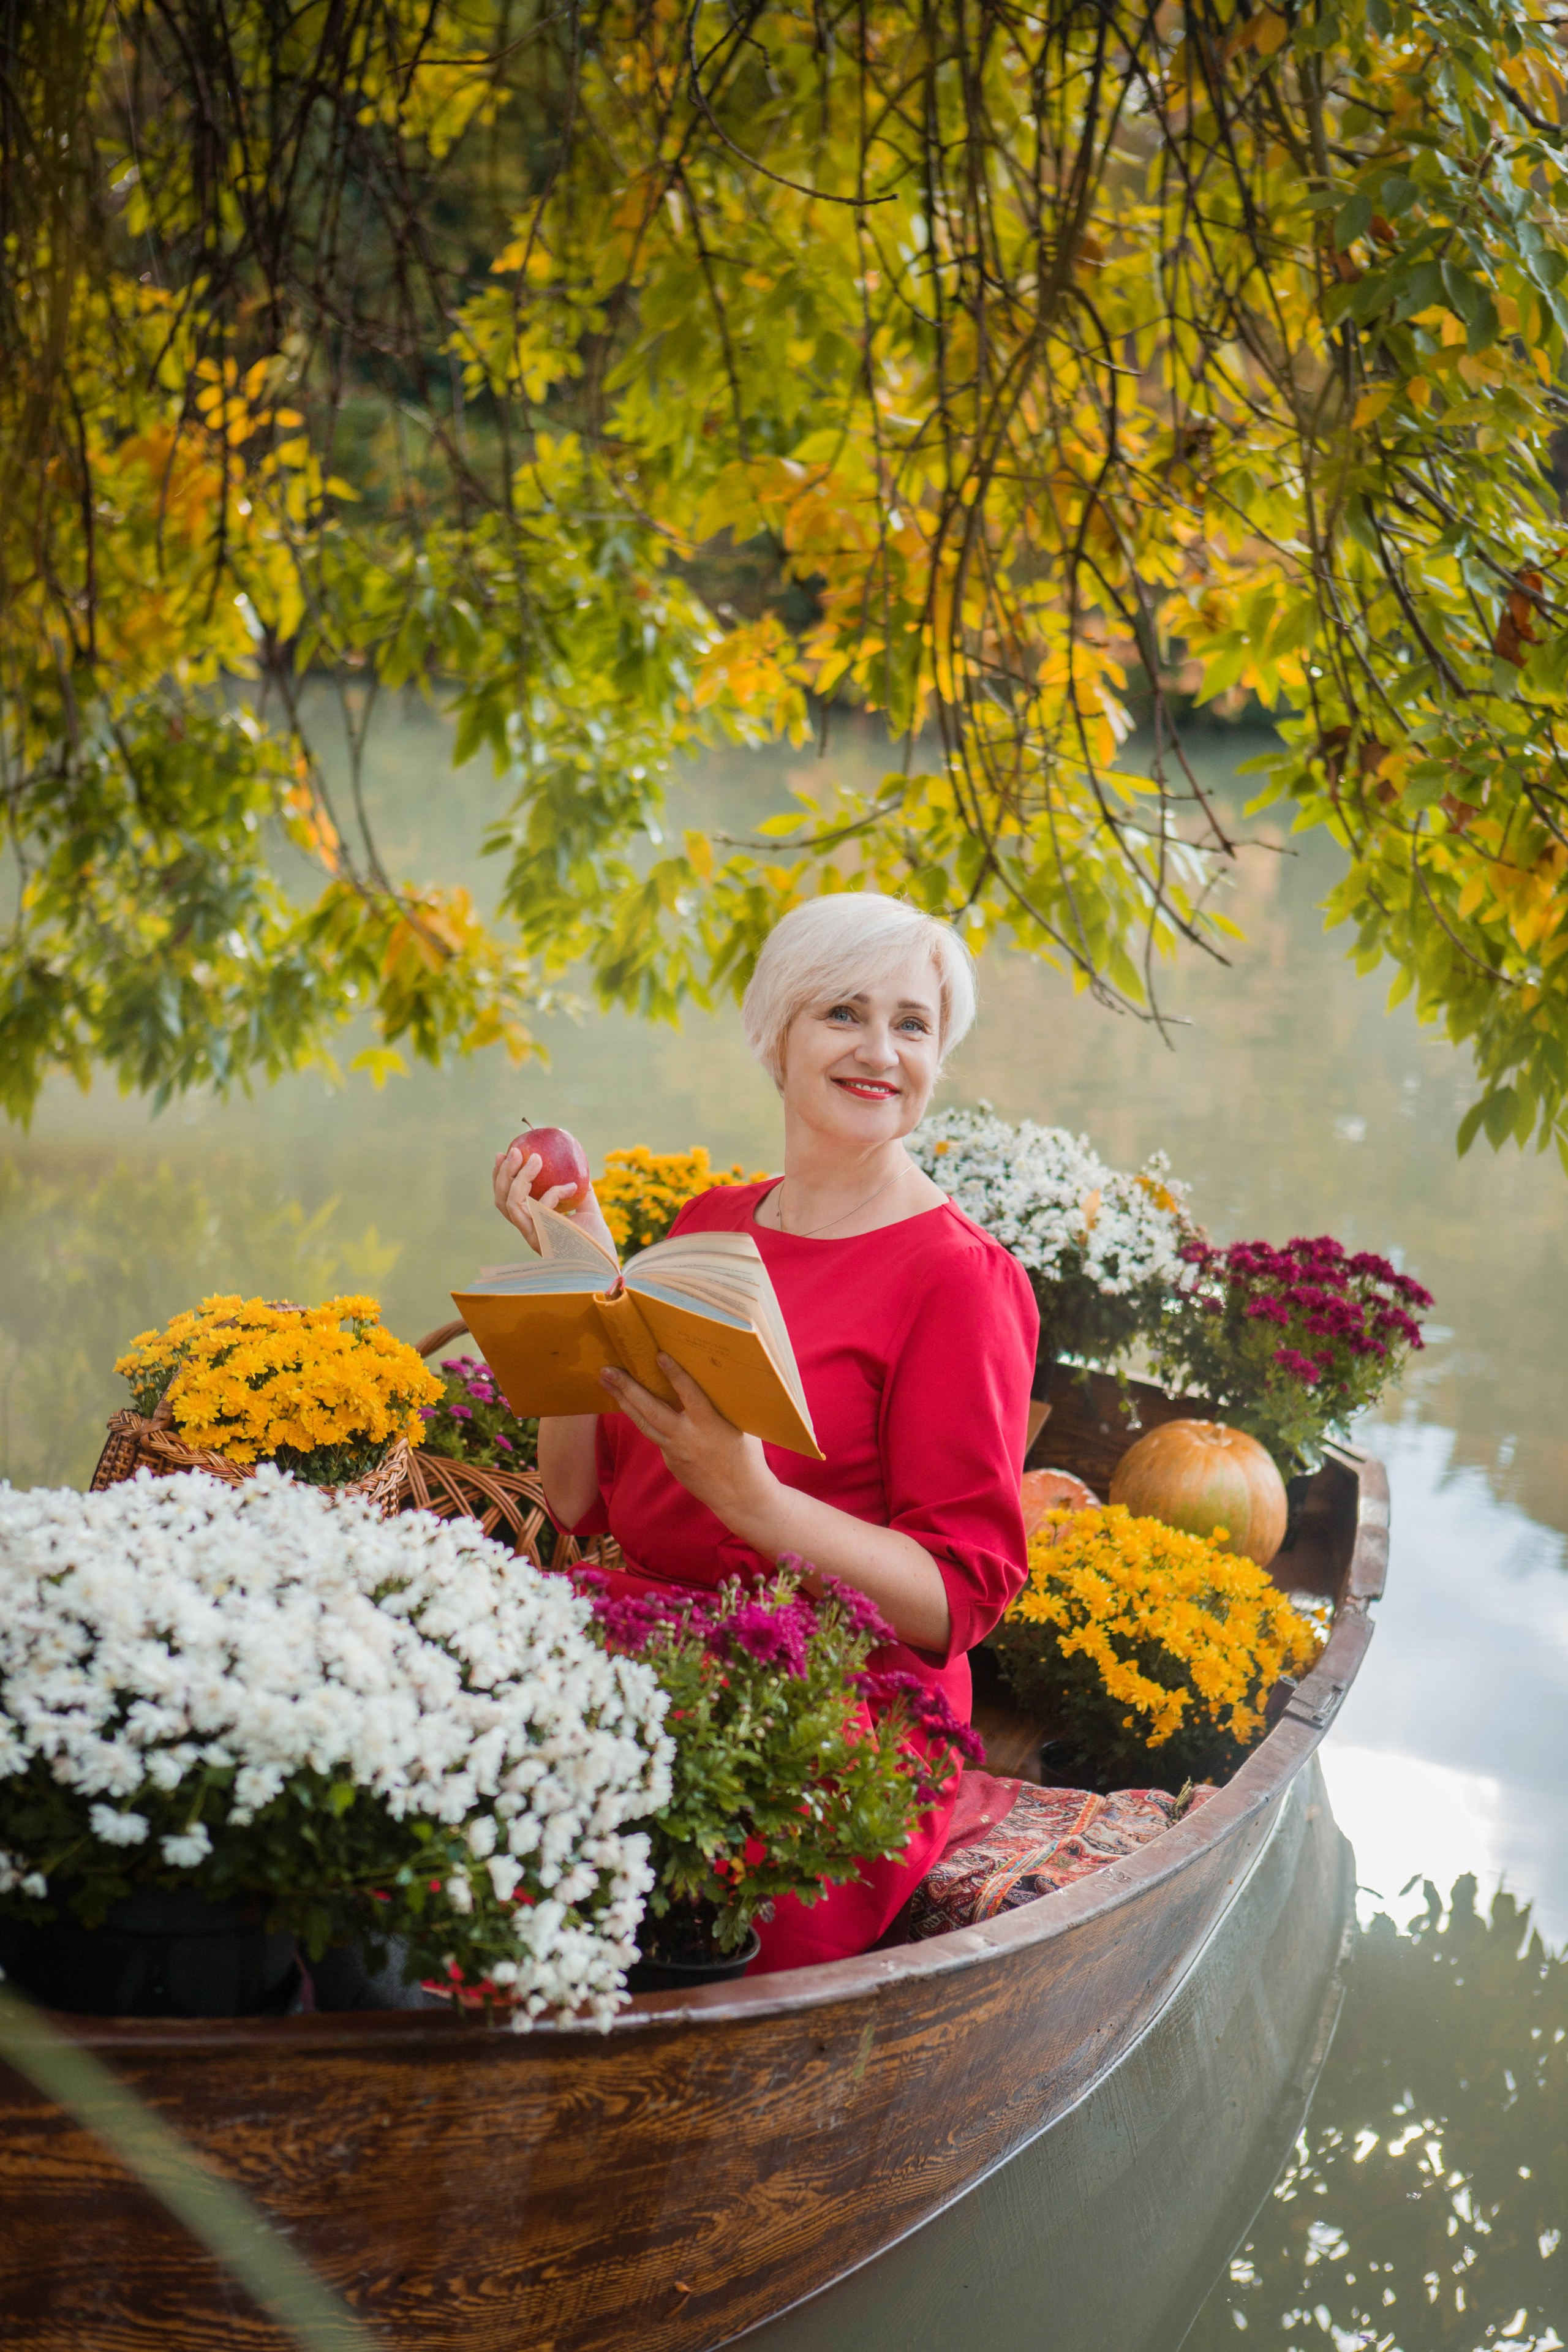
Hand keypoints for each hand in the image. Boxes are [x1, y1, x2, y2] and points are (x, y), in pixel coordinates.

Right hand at [492, 1144, 617, 1257]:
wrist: (606, 1268)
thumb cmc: (598, 1245)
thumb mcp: (589, 1213)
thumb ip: (582, 1194)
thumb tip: (580, 1172)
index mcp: (534, 1225)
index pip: (508, 1201)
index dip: (502, 1178)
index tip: (505, 1154)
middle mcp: (529, 1231)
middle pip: (502, 1201)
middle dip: (504, 1173)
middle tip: (514, 1151)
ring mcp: (533, 1236)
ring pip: (511, 1204)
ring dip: (520, 1178)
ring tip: (536, 1159)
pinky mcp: (543, 1239)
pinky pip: (540, 1209)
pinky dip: (553, 1193)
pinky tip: (572, 1186)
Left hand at [600, 1354, 774, 1526]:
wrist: (738, 1496)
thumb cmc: (746, 1456)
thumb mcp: (740, 1425)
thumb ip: (721, 1405)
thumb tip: (709, 1377)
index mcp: (710, 1425)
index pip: (689, 1395)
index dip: (675, 1375)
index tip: (659, 1355)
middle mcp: (687, 1438)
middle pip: (651, 1410)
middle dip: (627, 1388)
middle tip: (608, 1370)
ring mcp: (675, 1452)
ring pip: (643, 1423)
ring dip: (623, 1401)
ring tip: (606, 1383)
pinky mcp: (670, 1461)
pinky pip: (655, 1436)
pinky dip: (643, 1419)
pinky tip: (633, 1405)